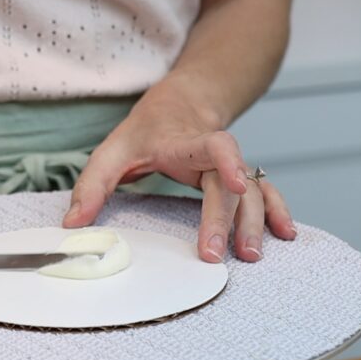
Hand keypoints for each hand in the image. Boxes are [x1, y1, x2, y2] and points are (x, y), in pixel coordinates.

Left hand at [64, 92, 295, 261]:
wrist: (181, 103)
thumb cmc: (147, 131)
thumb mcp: (112, 150)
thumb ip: (92, 185)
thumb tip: (74, 224)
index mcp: (187, 142)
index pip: (214, 145)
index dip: (227, 161)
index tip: (234, 182)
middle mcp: (215, 154)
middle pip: (230, 184)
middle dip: (226, 219)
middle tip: (213, 256)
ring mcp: (232, 168)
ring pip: (252, 193)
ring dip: (255, 223)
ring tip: (251, 255)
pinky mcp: (239, 180)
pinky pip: (264, 194)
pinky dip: (276, 212)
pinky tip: (286, 234)